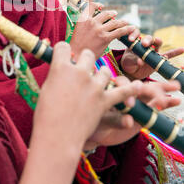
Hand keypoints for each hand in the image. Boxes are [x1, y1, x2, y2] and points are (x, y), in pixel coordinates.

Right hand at [33, 42, 139, 157]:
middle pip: (88, 55)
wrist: (57, 136)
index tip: (63, 56)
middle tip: (82, 69)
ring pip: (104, 71)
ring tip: (98, 82)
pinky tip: (139, 86)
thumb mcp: (45, 89)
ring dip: (102, 75)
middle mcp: (79, 72)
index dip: (63, 51)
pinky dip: (131, 89)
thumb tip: (60, 69)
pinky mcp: (104, 100)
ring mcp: (94, 86)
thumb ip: (56, 76)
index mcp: (60, 67)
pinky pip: (122, 92)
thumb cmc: (45, 114)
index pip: (63, 47)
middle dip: (85, 60)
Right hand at [70, 3, 135, 58]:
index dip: (97, 4)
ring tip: (126, 21)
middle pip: (105, 14)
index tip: (102, 5)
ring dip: (121, 21)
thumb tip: (93, 20)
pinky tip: (131, 28)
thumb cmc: (76, 45)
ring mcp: (99, 30)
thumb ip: (84, 23)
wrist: (76, 56)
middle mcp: (91, 22)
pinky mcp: (105, 38)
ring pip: (114, 22)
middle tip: (115, 13)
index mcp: (83, 19)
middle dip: (111, 13)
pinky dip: (126, 29)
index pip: (91, 6)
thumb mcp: (77, 30)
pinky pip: (119, 32)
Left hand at [84, 75, 180, 148]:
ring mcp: (137, 101)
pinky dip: (167, 102)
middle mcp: (126, 92)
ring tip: (176, 86)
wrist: (98, 133)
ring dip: (163, 90)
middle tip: (159, 101)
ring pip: (151, 92)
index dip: (127, 91)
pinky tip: (177, 100)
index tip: (130, 105)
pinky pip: (157, 105)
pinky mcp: (145, 112)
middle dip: (151, 91)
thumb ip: (115, 120)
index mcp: (112, 90)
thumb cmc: (94, 124)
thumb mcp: (102, 122)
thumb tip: (129, 122)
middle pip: (140, 87)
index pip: (122, 84)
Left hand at [121, 31, 183, 79]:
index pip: (136, 33)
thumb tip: (140, 61)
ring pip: (157, 44)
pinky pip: (169, 54)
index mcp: (136, 42)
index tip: (130, 39)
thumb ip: (135, 60)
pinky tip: (182, 49)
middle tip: (144, 44)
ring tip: (157, 40)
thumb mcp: (129, 62)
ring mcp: (153, 51)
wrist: (133, 72)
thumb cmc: (129, 64)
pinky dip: (175, 52)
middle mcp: (146, 44)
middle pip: (148, 38)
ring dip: (157, 41)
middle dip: (146, 39)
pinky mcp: (159, 58)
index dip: (134, 34)